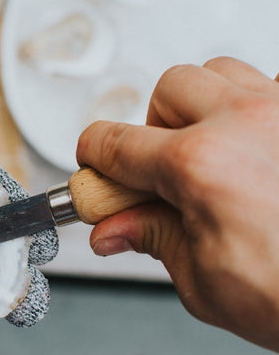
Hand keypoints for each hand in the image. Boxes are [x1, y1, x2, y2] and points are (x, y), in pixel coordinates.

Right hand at [76, 57, 278, 351]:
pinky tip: (262, 148)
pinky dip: (256, 108)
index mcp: (201, 166)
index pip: (114, 143)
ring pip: (219, 72)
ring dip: (203, 105)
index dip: (93, 156)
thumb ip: (152, 239)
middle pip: (168, 89)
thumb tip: (113, 228)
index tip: (95, 166)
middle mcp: (245, 123)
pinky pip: (274, 84)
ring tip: (214, 147)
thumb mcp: (204, 282)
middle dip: (154, 125)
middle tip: (164, 166)